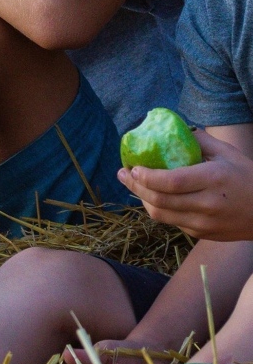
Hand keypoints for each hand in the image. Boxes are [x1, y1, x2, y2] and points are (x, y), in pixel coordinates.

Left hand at [117, 130, 252, 240]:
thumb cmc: (248, 177)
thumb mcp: (227, 152)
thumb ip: (200, 140)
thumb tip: (174, 130)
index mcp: (212, 180)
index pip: (170, 182)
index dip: (146, 177)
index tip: (132, 166)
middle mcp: (206, 204)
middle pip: (159, 201)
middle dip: (135, 187)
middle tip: (122, 174)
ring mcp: (203, 223)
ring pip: (161, 216)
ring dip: (143, 200)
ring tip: (133, 184)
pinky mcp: (202, 234)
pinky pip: (172, 222)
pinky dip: (159, 209)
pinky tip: (153, 196)